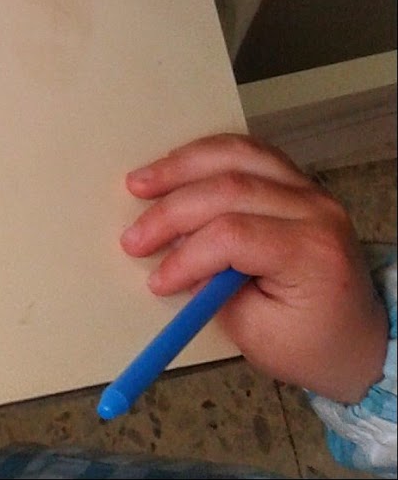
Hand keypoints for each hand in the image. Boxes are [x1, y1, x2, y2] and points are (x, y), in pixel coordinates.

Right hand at [120, 134, 386, 402]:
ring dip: (180, 166)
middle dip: (171, 213)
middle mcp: (316, 210)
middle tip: (134, 239)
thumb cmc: (312, 343)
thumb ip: (213, 293)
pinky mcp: (296, 181)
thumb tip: (170, 257)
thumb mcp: (259, 335)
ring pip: (236, 154)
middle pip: (228, 189)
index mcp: (313, 253)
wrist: (359, 337)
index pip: (234, 235)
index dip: (186, 256)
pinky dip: (205, 154)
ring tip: (141, 183)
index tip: (158, 281)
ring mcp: (308, 188)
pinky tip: (175, 168)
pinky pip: (246, 150)